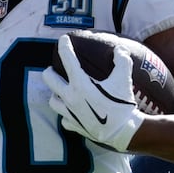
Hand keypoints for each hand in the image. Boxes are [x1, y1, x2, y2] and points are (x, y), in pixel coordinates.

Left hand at [44, 35, 145, 151]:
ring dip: (55, 93)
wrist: (123, 132)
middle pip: (49, 79)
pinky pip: (63, 119)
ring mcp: (70, 112)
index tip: (63, 40)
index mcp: (80, 83)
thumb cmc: (122, 103)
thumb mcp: (124, 78)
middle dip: (50, 71)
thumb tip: (118, 49)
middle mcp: (70, 97)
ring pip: (52, 100)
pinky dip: (65, 114)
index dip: (64, 46)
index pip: (67, 59)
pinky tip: (71, 111)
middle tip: (54, 69)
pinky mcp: (74, 125)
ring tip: (60, 90)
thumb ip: (122, 59)